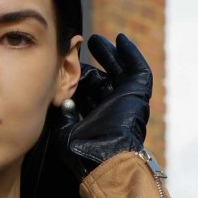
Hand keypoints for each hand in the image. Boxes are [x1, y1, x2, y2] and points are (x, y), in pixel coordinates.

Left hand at [57, 33, 153, 182]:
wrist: (105, 158)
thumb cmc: (83, 152)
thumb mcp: (64, 132)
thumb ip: (63, 115)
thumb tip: (60, 100)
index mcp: (94, 118)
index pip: (86, 91)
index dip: (78, 76)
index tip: (66, 62)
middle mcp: (110, 109)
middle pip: (103, 79)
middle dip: (94, 63)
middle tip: (84, 44)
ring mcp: (125, 101)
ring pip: (120, 71)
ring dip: (110, 54)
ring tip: (97, 39)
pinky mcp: (137, 94)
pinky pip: (138, 69)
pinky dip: (131, 53)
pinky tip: (121, 39)